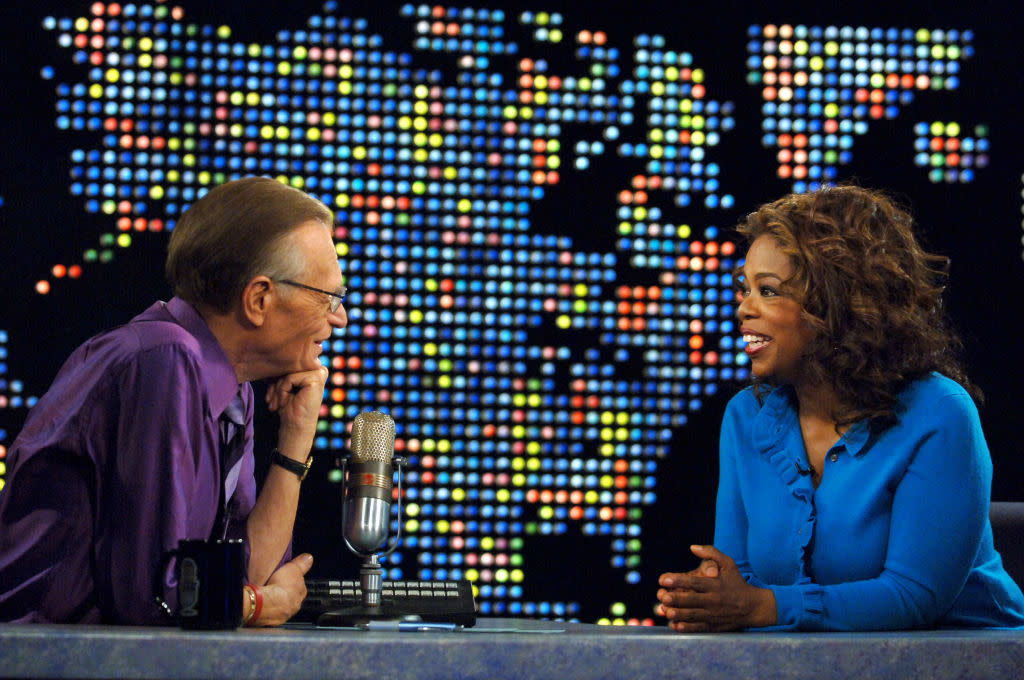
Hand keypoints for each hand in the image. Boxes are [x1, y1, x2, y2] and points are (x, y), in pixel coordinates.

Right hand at [248, 553, 313, 626]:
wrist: (265, 603)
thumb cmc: (279, 587)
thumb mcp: (293, 568)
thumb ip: (302, 564)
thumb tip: (308, 558)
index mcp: (301, 593)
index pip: (301, 587)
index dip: (294, 582)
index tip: (288, 579)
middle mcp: (294, 606)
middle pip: (292, 598)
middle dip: (286, 594)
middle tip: (277, 588)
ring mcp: (283, 615)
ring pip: (282, 608)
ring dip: (277, 603)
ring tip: (268, 597)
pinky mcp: (271, 622)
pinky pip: (271, 615)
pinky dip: (268, 611)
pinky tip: (262, 606)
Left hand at [265, 365, 328, 457]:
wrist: (295, 426)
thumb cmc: (289, 408)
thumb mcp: (283, 385)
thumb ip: (281, 371)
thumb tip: (270, 359)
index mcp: (311, 369)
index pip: (288, 365)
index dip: (276, 378)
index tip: (269, 396)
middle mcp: (318, 369)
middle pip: (288, 367)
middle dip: (275, 384)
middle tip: (270, 401)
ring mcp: (319, 372)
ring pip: (288, 372)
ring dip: (277, 389)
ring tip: (275, 404)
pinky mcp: (316, 378)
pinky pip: (290, 378)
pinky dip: (282, 391)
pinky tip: (284, 403)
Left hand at [655, 545, 775, 631]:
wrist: (753, 607)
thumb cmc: (737, 583)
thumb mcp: (729, 564)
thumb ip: (711, 553)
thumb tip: (692, 547)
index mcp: (715, 585)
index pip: (694, 582)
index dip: (678, 581)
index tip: (663, 578)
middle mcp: (713, 600)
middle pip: (692, 600)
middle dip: (677, 598)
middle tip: (662, 596)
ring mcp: (713, 615)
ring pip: (693, 615)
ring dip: (678, 614)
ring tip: (665, 611)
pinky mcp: (714, 626)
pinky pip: (698, 628)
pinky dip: (686, 628)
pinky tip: (674, 625)